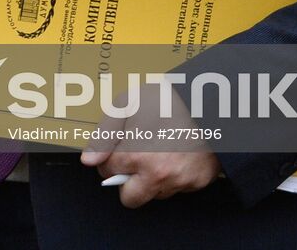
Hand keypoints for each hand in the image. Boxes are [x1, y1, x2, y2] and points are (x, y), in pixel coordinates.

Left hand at [81, 82, 220, 207]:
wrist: (207, 99)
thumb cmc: (166, 98)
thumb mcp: (127, 105)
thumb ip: (104, 135)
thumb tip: (89, 161)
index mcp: (136, 155)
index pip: (107, 171)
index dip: (109, 159)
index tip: (118, 149)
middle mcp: (157, 174)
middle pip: (130, 198)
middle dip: (128, 182)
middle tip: (136, 160)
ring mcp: (179, 181)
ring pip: (155, 194)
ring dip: (152, 179)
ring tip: (160, 151)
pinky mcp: (197, 183)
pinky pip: (178, 189)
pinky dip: (175, 176)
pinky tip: (177, 154)